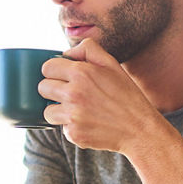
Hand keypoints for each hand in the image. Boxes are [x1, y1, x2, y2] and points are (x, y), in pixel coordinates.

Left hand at [38, 39, 166, 153]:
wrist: (140, 129)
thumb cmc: (127, 96)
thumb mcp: (113, 65)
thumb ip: (89, 49)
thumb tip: (67, 53)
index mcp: (81, 73)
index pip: (47, 67)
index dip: (54, 72)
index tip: (63, 77)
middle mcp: (74, 93)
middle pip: (43, 88)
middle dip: (53, 90)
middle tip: (71, 95)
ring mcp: (73, 115)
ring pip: (47, 111)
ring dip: (59, 111)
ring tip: (78, 111)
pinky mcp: (74, 134)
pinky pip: (62, 128)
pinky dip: (72, 127)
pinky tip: (89, 124)